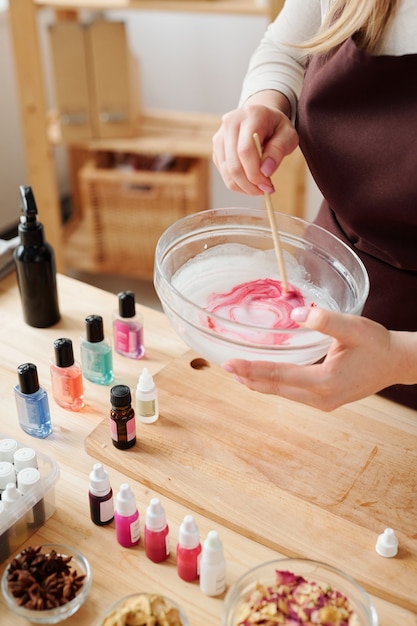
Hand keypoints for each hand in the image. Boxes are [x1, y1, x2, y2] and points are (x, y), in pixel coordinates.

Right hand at [212, 90, 298, 194]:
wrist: (261, 117)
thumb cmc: (276, 127)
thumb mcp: (288, 135)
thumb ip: (278, 150)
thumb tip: (265, 171)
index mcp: (250, 116)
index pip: (245, 150)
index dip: (255, 173)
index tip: (268, 185)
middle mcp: (230, 124)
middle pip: (234, 164)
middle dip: (250, 184)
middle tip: (265, 190)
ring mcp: (220, 137)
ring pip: (227, 173)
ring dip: (244, 187)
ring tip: (260, 187)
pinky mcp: (217, 150)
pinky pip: (224, 174)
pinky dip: (238, 184)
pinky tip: (251, 181)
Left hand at [222, 307, 408, 410]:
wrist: (396, 362)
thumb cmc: (377, 344)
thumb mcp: (353, 327)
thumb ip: (325, 320)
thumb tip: (297, 316)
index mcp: (324, 382)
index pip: (279, 375)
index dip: (252, 368)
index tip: (230, 364)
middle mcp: (321, 398)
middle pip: (276, 389)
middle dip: (249, 378)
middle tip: (225, 367)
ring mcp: (323, 403)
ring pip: (282, 394)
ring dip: (259, 383)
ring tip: (238, 373)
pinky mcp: (326, 401)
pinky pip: (292, 394)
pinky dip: (274, 385)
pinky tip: (264, 379)